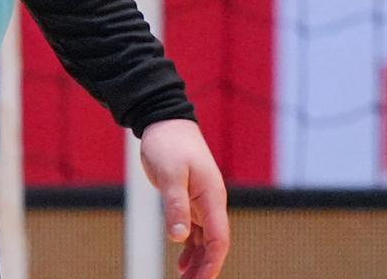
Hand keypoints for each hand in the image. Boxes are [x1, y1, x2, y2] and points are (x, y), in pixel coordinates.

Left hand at [139, 119, 230, 277]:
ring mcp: (202, 202)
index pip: (220, 239)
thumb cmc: (170, 144)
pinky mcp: (190, 200)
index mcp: (212, 196)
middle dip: (206, 268)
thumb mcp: (170, 174)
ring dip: (198, 262)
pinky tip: (182, 263)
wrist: (166, 123)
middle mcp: (211, 202)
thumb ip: (176, 205)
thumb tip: (178, 237)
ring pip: (205, 240)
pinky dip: (190, 248)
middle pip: (215, 244)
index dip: (213, 264)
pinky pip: (194, 231)